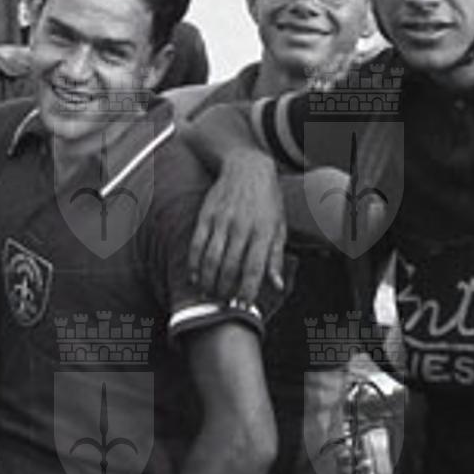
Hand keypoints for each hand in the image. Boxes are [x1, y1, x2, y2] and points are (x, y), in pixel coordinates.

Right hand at [188, 149, 285, 303]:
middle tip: (223, 303)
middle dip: (225, 290)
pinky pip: (197, 244)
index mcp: (264, 232)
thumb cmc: (268, 201)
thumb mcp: (279, 227)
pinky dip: (194, 264)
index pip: (254, 268)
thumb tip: (277, 285)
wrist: (248, 168)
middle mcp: (242, 227)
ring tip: (208, 295)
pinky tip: (194, 277)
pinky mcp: (206, 216)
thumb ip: (276, 258)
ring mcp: (222, 221)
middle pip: (230, 267)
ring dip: (208, 281)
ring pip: (211, 258)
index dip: (247, 290)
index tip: (243, 305)